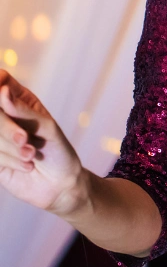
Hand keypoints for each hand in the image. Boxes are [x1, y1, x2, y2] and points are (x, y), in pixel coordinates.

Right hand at [0, 71, 85, 215]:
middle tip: (26, 140)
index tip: (3, 96)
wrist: (60, 185)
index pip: (1, 80)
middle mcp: (5, 115)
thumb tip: (2, 91)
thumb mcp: (46, 128)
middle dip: (7, 129)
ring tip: (32, 155)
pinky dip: (9, 160)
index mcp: (20, 100)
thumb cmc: (59, 152)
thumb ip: (22, 111)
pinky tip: (27, 166)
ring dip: (12, 149)